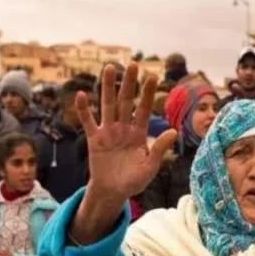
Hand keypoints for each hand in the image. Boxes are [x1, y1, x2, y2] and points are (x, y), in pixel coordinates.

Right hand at [71, 63, 177, 244]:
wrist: (114, 192)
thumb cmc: (134, 180)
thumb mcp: (150, 167)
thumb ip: (159, 149)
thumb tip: (173, 131)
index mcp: (139, 133)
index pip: (144, 109)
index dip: (148, 94)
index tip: (152, 76)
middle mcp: (124, 128)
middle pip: (126, 101)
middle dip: (129, 83)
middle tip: (132, 64)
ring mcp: (108, 132)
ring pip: (108, 105)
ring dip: (108, 87)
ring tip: (109, 68)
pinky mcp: (94, 139)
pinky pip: (88, 122)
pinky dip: (84, 110)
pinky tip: (81, 95)